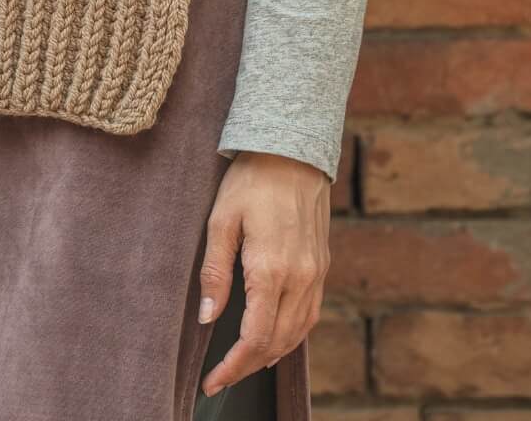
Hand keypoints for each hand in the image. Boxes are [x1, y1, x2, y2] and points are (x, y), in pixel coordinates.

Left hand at [198, 149, 330, 398]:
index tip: (211, 381)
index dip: (232, 366)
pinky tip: (276, 336)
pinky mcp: (322, 264)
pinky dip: (293, 334)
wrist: (293, 149)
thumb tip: (208, 317)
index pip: (254, 338)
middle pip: (277, 343)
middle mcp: (300, 278)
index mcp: (271, 270)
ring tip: (245, 365)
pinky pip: (310, 314)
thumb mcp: (221, 220)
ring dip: (272, 354)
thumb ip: (214, 271)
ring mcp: (316, 273)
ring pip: (298, 333)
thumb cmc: (252, 180)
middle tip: (222, 378)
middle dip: (248, 366)